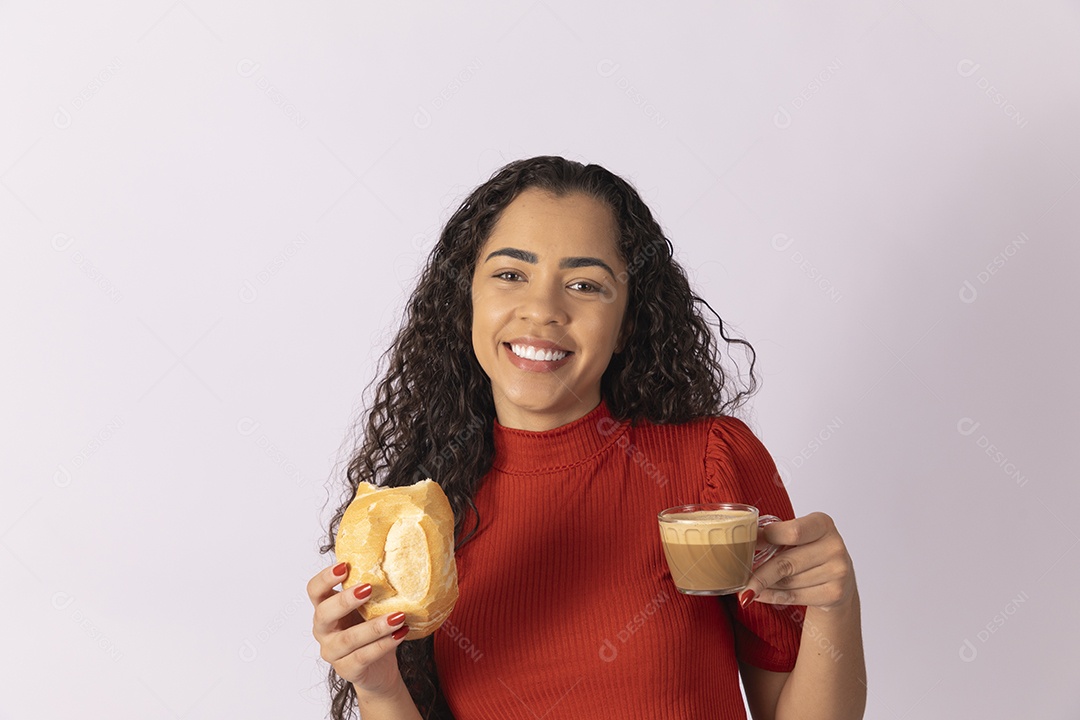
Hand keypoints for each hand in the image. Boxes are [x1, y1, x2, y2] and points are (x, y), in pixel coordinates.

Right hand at [307, 562, 409, 695]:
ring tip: (398, 616)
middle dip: (345, 600)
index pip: (314, 590)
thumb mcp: (369, 607)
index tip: (344, 566)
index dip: (325, 578)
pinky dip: (383, 645)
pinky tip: (400, 633)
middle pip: (324, 613)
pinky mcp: (346, 670)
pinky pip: (363, 657)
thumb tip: (396, 558)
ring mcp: (333, 652)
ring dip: (374, 626)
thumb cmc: (371, 629)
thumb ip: (372, 589)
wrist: (379, 669)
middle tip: (368, 588)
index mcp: (326, 608)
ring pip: (348, 639)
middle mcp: (324, 630)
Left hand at [738, 512, 855, 610]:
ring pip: (788, 582)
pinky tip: (759, 595)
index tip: (746, 545)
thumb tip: (744, 540)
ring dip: (764, 586)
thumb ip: (775, 534)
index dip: (766, 539)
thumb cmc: (810, 551)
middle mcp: (835, 546)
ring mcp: (838, 572)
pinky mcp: (834, 594)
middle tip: (738, 578)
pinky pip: (794, 597)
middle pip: (786, 563)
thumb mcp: (798, 536)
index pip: (792, 532)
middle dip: (758, 573)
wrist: (839, 578)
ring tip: (749, 586)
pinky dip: (772, 597)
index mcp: (823, 524)